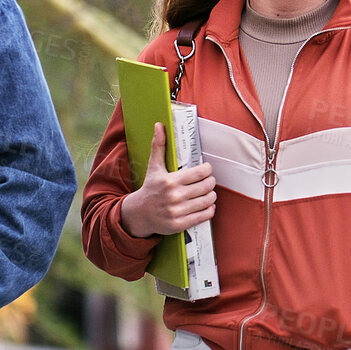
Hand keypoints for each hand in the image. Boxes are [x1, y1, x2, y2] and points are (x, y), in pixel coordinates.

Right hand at [119, 123, 216, 238]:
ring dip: (212, 195)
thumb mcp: (154, 167)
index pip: (201, 172)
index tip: (206, 170)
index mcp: (170, 181)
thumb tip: (159, 125)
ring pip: (208, 200)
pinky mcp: (179, 224)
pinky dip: (210, 210)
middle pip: (207, 186)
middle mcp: (174, 196)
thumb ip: (158, 146)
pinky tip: (207, 205)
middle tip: (208, 181)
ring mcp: (177, 211)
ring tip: (208, 192)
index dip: (208, 170)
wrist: (138, 214)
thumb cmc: (150, 188)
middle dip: (211, 182)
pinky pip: (204, 216)